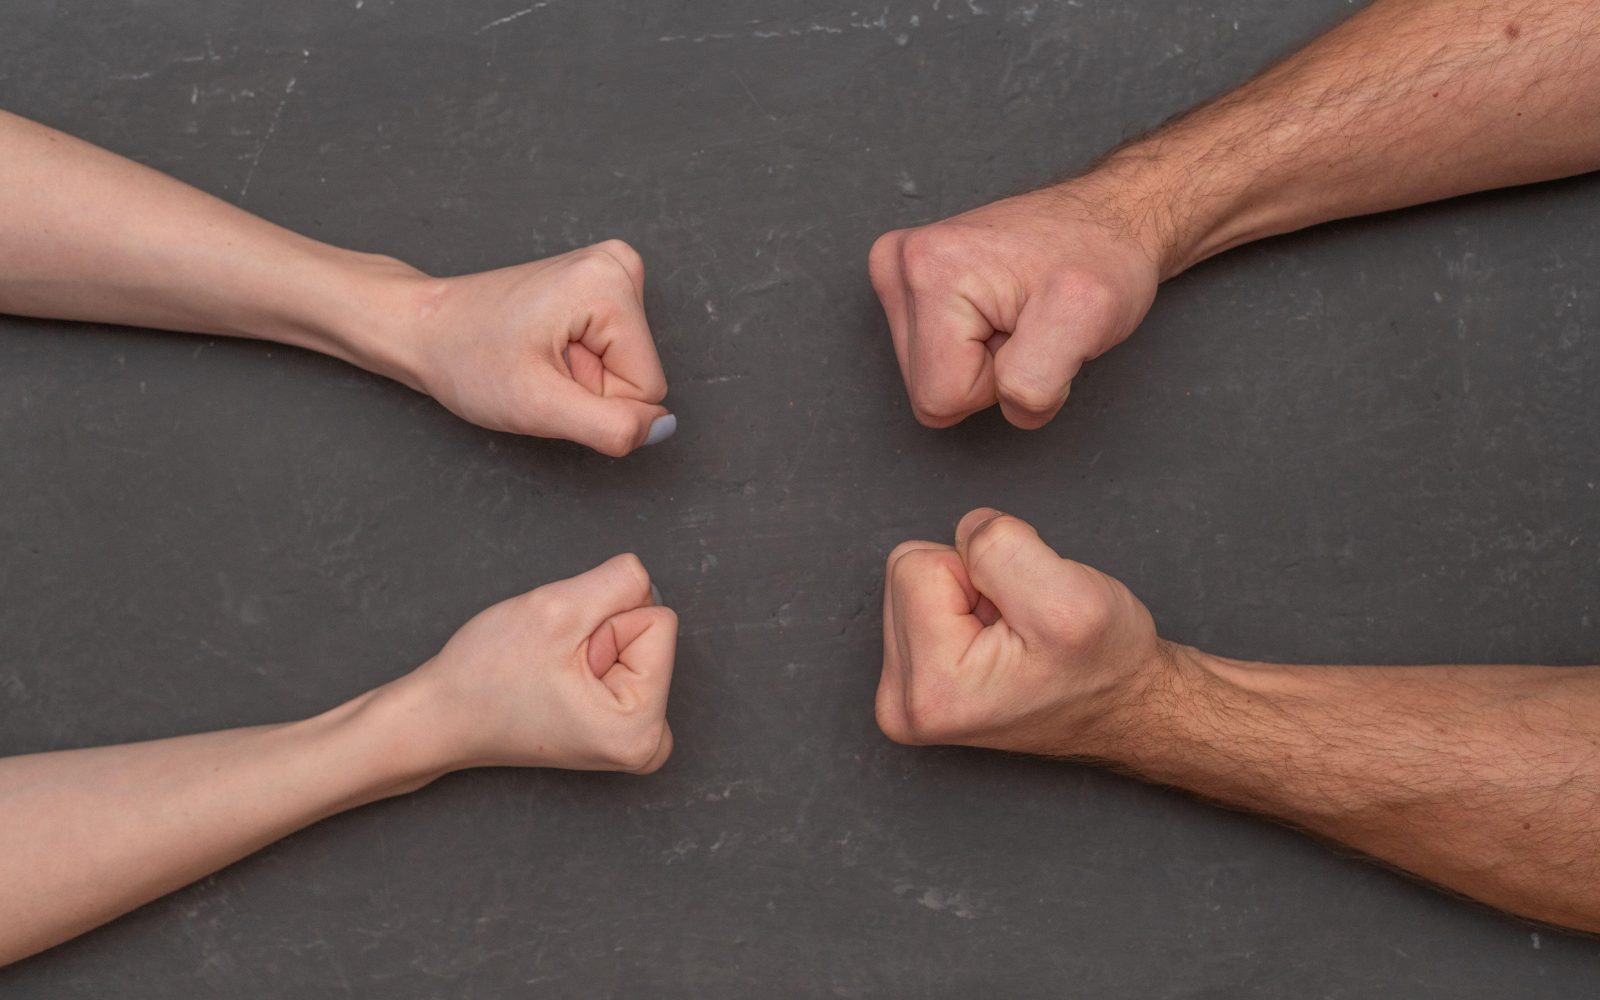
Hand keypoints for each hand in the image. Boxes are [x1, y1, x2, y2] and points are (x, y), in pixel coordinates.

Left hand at [389, 240, 674, 455]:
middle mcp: (618, 265)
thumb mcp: (539, 406)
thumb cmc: (466, 359)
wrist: (426, 330)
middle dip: (590, 388)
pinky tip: (543, 348)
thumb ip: (611, 426)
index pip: (648, 388)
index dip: (597, 403)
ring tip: (538, 358)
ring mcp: (610, 271)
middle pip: (639, 374)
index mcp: (610, 283)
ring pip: (628, 367)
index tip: (549, 381)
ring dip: (582, 379)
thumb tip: (664, 428)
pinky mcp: (600, 285)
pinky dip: (578, 364)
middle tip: (540, 371)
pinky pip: (614, 352)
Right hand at [411, 553, 676, 773]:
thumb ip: (619, 581)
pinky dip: (592, 660)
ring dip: (594, 646)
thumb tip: (645, 575)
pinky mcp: (623, 727)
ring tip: (552, 674)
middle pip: (652, 634)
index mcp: (641, 728)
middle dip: (600, 635)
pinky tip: (557, 682)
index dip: (603, 624)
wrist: (442, 716)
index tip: (560, 658)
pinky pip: (628, 660)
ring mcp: (637, 738)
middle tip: (552, 665)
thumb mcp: (557, 608)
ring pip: (638, 643)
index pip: (659, 621)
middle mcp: (649, 744)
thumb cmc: (484, 677)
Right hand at [868, 182, 1160, 428]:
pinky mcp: (911, 281)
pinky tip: (1000, 310)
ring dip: (985, 361)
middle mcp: (901, 263)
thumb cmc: (1101, 258)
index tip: (1033, 333)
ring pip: (930, 379)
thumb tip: (1007, 407)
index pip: (941, 397)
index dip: (1000, 384)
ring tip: (1019, 314)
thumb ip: (1033, 382)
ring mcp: (900, 271)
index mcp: (928, 269)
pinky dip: (975, 348)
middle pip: (928, 391)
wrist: (1108, 219)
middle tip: (1027, 324)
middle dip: (988, 372)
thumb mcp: (1087, 320)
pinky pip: (933, 359)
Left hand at [877, 508, 1163, 755]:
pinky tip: (996, 642)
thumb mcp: (1069, 596)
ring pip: (916, 586)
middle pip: (908, 573)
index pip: (917, 564)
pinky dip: (964, 609)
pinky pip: (923, 605)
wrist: (1123, 705)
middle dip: (971, 581)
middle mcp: (904, 702)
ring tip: (1012, 633)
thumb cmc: (1105, 664)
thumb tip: (965, 529)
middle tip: (1019, 622)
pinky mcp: (914, 684)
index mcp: (931, 689)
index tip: (1020, 612)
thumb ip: (1001, 546)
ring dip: (970, 595)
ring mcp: (905, 697)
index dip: (981, 570)